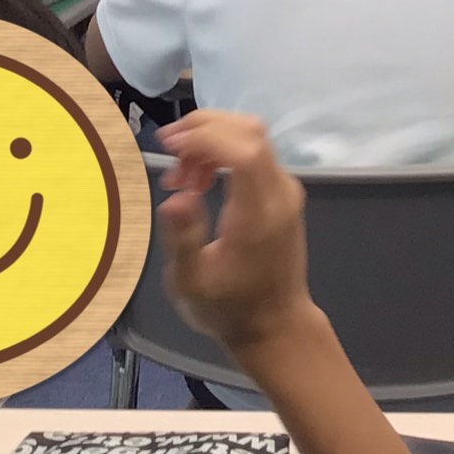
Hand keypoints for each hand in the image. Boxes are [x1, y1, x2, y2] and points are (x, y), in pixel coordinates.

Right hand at [156, 109, 319, 357]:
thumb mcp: (192, 283)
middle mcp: (281, 192)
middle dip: (205, 128)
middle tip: (168, 152)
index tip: (169, 145)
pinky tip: (197, 181)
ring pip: (252, 138)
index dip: (207, 137)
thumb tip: (174, 198)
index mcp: (260, 212)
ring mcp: (286, 190)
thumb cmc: (230, 308)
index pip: (244, 150)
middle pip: (251, 132)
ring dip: (211, 142)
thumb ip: (183, 238)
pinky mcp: (282, 193)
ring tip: (179, 179)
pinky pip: (254, 154)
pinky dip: (222, 153)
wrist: (276, 324)